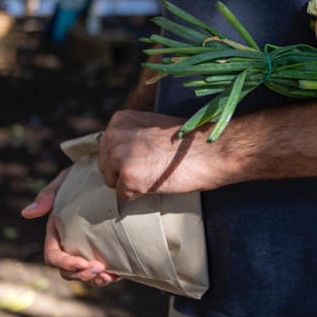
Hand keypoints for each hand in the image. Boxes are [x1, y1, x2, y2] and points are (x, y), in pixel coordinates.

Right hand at [22, 166, 121, 286]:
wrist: (105, 174)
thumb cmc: (80, 176)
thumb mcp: (64, 182)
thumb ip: (48, 196)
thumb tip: (26, 213)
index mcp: (56, 233)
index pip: (53, 256)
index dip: (65, 263)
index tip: (82, 263)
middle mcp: (69, 244)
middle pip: (68, 271)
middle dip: (82, 275)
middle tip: (100, 269)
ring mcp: (86, 248)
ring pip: (84, 274)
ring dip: (94, 279)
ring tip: (109, 276)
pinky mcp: (103, 249)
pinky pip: (103, 269)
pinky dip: (109, 275)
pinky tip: (117, 274)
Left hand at [99, 110, 229, 200]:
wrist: (210, 151)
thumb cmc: (187, 142)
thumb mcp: (152, 127)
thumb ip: (131, 135)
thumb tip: (116, 152)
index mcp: (119, 120)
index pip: (107, 148)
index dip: (128, 158)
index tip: (148, 156)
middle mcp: (114, 134)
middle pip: (106, 166)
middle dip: (125, 172)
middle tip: (153, 167)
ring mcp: (119, 155)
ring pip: (112, 182)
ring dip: (132, 183)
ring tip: (156, 173)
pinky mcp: (128, 176)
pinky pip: (124, 196)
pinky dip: (140, 195)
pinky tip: (158, 182)